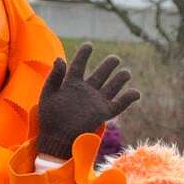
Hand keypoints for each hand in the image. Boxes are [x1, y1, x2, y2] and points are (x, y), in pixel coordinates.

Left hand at [36, 43, 140, 159]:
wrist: (56, 138)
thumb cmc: (49, 117)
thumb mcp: (47, 95)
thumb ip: (54, 77)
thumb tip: (60, 59)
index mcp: (71, 84)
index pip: (79, 65)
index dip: (84, 54)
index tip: (89, 44)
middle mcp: (86, 90)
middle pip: (100, 74)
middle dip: (109, 65)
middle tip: (115, 59)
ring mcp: (95, 101)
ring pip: (112, 86)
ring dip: (120, 79)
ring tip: (126, 72)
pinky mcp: (103, 113)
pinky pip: (119, 105)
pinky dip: (128, 99)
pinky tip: (135, 93)